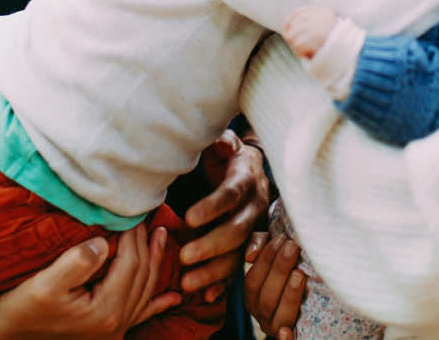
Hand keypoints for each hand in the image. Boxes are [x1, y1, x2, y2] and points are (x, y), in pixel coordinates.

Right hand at [0, 223, 178, 339]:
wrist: (4, 335)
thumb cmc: (22, 309)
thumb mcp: (45, 283)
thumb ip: (78, 261)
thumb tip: (105, 242)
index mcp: (106, 310)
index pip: (131, 264)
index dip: (134, 235)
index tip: (132, 211)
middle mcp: (115, 324)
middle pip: (142, 276)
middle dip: (147, 244)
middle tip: (148, 216)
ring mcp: (113, 331)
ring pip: (144, 292)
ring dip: (156, 263)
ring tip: (161, 236)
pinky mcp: (105, 331)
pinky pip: (139, 315)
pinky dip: (157, 304)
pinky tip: (173, 297)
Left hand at [178, 130, 272, 301]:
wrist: (248, 169)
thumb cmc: (227, 156)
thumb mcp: (225, 143)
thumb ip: (221, 143)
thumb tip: (220, 146)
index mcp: (246, 180)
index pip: (231, 194)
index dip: (213, 207)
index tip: (188, 218)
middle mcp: (253, 207)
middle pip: (237, 230)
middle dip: (211, 245)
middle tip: (184, 256)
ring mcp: (252, 230)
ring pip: (237, 255)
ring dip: (214, 271)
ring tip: (187, 282)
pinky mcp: (246, 246)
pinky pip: (237, 268)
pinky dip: (223, 284)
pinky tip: (206, 296)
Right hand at [244, 232, 305, 339]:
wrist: (306, 279)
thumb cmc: (286, 259)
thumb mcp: (271, 248)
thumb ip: (258, 243)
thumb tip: (250, 255)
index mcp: (253, 295)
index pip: (253, 281)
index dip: (266, 259)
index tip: (282, 239)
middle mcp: (262, 314)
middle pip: (266, 297)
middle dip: (280, 270)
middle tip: (293, 247)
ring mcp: (277, 328)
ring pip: (278, 317)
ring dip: (288, 296)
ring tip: (299, 273)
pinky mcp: (294, 336)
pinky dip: (286, 339)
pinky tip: (288, 331)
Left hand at [282, 5, 337, 59]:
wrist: (349, 57)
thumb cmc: (331, 45)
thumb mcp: (321, 29)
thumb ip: (306, 24)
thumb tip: (286, 28)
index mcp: (323, 11)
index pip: (298, 11)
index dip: (289, 21)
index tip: (287, 31)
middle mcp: (320, 15)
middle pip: (293, 24)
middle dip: (294, 37)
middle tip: (305, 46)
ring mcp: (317, 25)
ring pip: (291, 35)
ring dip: (297, 46)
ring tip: (308, 50)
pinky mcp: (316, 37)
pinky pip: (297, 45)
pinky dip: (300, 53)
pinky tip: (309, 55)